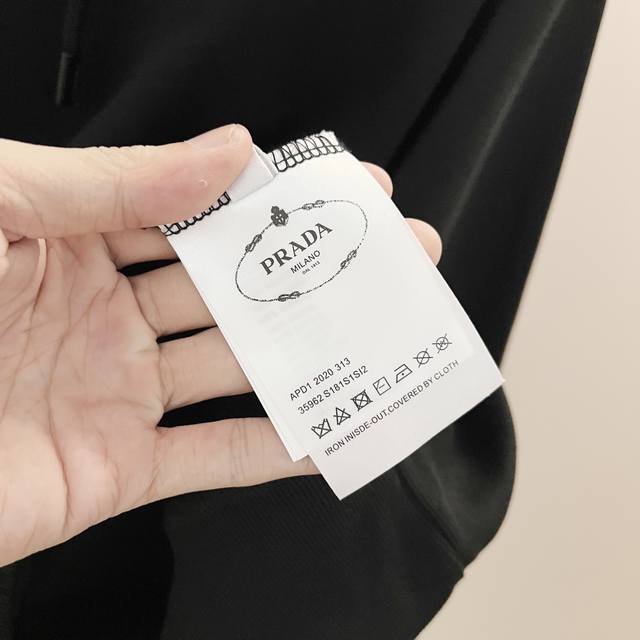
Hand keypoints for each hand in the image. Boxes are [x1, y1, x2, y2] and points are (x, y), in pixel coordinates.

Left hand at [0, 126, 441, 565]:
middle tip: (394, 260)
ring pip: (235, 374)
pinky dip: (272, 451)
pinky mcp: (113, 471)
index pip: (201, 217)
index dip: (275, 205)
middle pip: (234, 294)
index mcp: (76, 244)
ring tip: (382, 338)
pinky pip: (209, 460)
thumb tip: (232, 152)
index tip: (344, 195)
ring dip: (309, 358)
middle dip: (316, 277)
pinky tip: (328, 431)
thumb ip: (116, 179)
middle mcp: (107, 318)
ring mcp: (116, 395)